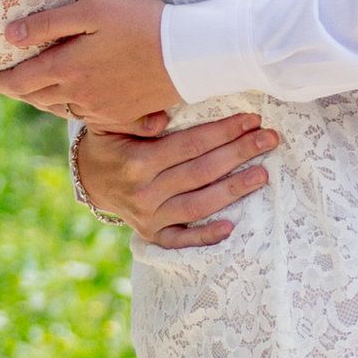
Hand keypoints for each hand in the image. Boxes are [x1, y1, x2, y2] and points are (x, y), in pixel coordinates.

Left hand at [0, 0, 178, 126]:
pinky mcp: (122, 116)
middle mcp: (79, 95)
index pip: (19, 80)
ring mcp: (101, 109)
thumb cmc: (142, 23)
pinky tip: (71, 101)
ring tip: (31, 89)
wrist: (192, 53)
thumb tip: (10, 36)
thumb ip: (49, 23)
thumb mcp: (93, 11)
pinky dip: (70, 109)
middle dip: (15, 90)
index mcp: (67, 68)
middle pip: (35, 98)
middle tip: (1, 83)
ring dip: (40, 100)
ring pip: (59, 109)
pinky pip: (86, 117)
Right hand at [78, 111, 277, 246]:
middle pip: (202, 172)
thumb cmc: (110, 144)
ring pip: (199, 205)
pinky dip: (206, 236)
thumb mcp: (111, 123)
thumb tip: (164, 117)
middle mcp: (145, 192)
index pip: (190, 145)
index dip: (223, 132)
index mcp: (137, 162)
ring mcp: (149, 218)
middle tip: (269, 139)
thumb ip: (136, 118)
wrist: (88, 180)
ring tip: (263, 174)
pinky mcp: (153, 235)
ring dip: (234, 190)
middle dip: (239, 153)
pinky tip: (231, 226)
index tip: (251, 120)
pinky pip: (182, 240)